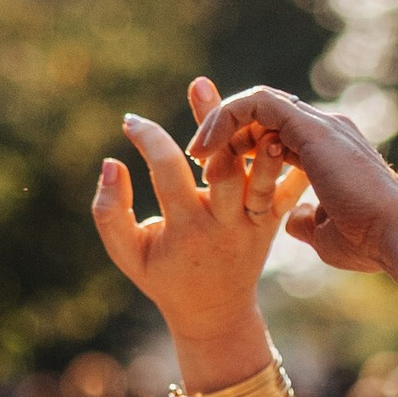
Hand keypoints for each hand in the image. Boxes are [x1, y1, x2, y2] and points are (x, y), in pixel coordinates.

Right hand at [92, 78, 292, 390]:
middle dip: (212, 121)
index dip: (148, 138)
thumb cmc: (163, 277)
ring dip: (255, 130)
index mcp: (187, 227)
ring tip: (245, 96)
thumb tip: (111, 163)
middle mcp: (225, 222)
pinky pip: (288, 183)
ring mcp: (254, 221)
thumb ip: (109, 211)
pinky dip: (287, 152)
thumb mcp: (127, 253)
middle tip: (199, 84)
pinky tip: (274, 120)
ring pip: (261, 168)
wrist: (215, 311)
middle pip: (225, 163)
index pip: (168, 170)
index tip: (130, 122)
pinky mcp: (273, 218)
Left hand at [187, 85, 397, 285]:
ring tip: (197, 152)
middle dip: (226, 125)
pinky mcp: (310, 127)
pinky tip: (209, 148)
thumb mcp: (325, 232)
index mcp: (328, 151)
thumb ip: (306, 220)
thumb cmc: (367, 243)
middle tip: (196, 153)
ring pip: (257, 102)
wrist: (396, 237)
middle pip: (264, 110)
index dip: (242, 143)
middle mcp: (325, 130)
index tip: (214, 167)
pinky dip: (229, 118)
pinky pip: (257, 105)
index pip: (275, 130)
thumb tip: (289, 222)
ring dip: (222, 122)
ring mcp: (319, 125)